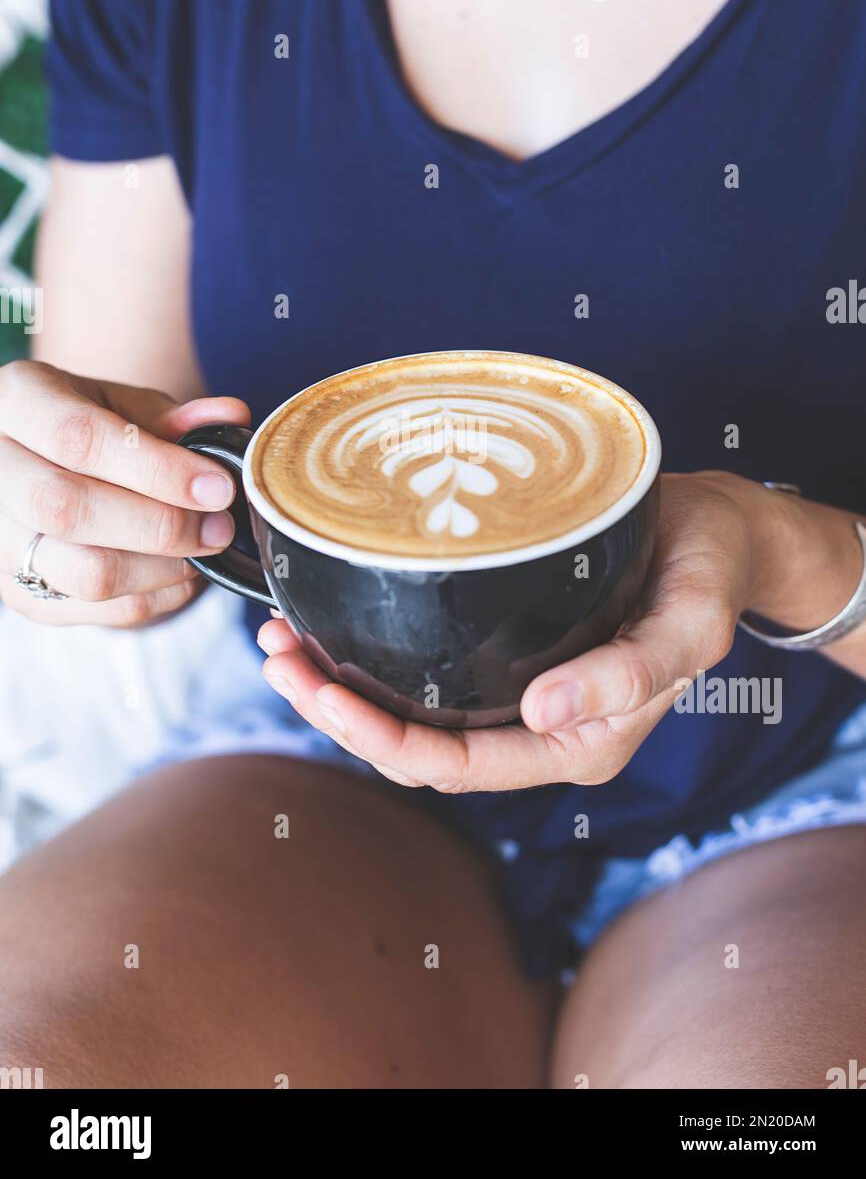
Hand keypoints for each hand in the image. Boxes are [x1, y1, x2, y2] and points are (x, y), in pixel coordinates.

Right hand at [0, 360, 249, 626]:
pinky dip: (154, 596)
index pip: (78, 439)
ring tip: (205, 547)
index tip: (217, 486)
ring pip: (84, 572)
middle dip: (161, 524)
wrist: (36, 463)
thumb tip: (230, 417)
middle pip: (70, 511)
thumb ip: (171, 415)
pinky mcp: (18, 592)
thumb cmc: (85, 424)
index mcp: (15, 402)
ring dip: (162, 568)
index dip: (156, 468)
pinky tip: (183, 572)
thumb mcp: (121, 403)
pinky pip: (96, 609)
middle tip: (219, 526)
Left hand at [259, 472, 782, 791]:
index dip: (380, 739)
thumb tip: (544, 715)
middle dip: (337, 713)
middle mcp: (540, 730)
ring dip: (339, 687)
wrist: (722, 535)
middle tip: (276, 653)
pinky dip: (369, 657)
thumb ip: (631, 674)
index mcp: (579, 742)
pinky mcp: (508, 654)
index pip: (458, 767)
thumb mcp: (691, 620)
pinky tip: (330, 622)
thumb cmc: (711, 573)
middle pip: (416, 750)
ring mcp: (521, 696)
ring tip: (279, 639)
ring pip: (411, 717)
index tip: (320, 693)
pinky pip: (425, 677)